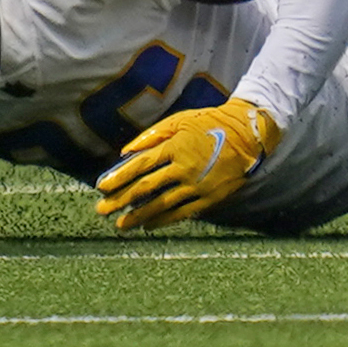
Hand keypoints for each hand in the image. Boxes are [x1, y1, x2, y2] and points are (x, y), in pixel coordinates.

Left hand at [93, 97, 281, 231]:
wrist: (246, 135)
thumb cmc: (208, 123)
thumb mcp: (178, 121)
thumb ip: (150, 136)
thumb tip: (125, 152)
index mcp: (173, 148)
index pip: (139, 166)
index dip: (118, 178)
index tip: (101, 188)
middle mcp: (182, 169)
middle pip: (145, 188)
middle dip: (121, 201)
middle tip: (102, 211)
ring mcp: (195, 186)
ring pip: (162, 205)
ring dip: (139, 216)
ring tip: (121, 225)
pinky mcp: (208, 198)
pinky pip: (182, 213)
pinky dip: (163, 220)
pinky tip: (148, 225)